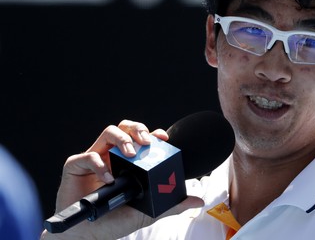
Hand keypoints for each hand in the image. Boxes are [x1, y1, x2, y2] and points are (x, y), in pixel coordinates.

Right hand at [41, 120, 203, 238]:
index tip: (164, 137)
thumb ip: (171, 204)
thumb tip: (198, 200)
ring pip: (108, 132)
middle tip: (147, 141)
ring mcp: (94, 159)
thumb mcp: (148, 211)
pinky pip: (87, 156)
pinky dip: (99, 165)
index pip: (142, 139)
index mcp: (128, 162)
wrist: (88, 236)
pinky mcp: (75, 166)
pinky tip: (108, 179)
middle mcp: (112, 156)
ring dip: (122, 139)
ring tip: (131, 154)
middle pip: (125, 128)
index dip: (153, 134)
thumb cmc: (116, 221)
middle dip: (138, 129)